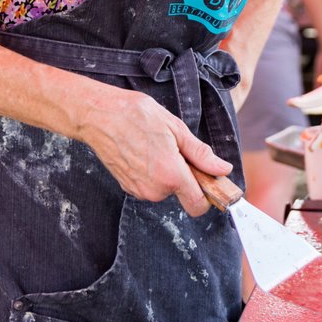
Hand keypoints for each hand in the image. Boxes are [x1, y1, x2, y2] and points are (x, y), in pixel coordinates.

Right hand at [76, 86, 232, 215]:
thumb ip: (201, 154)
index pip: (199, 205)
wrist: (99, 116)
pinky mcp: (128, 187)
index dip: (209, 195)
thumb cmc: (136, 116)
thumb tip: (222, 169)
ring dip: (169, 173)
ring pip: (167, 189)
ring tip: (158, 146)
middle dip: (187, 176)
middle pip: (183, 194)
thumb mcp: (176, 129)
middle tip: (177, 148)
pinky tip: (145, 151)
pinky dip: (155, 173)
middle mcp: (154, 190)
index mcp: (170, 176)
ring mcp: (139, 191)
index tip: (211, 179)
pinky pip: (152, 186)